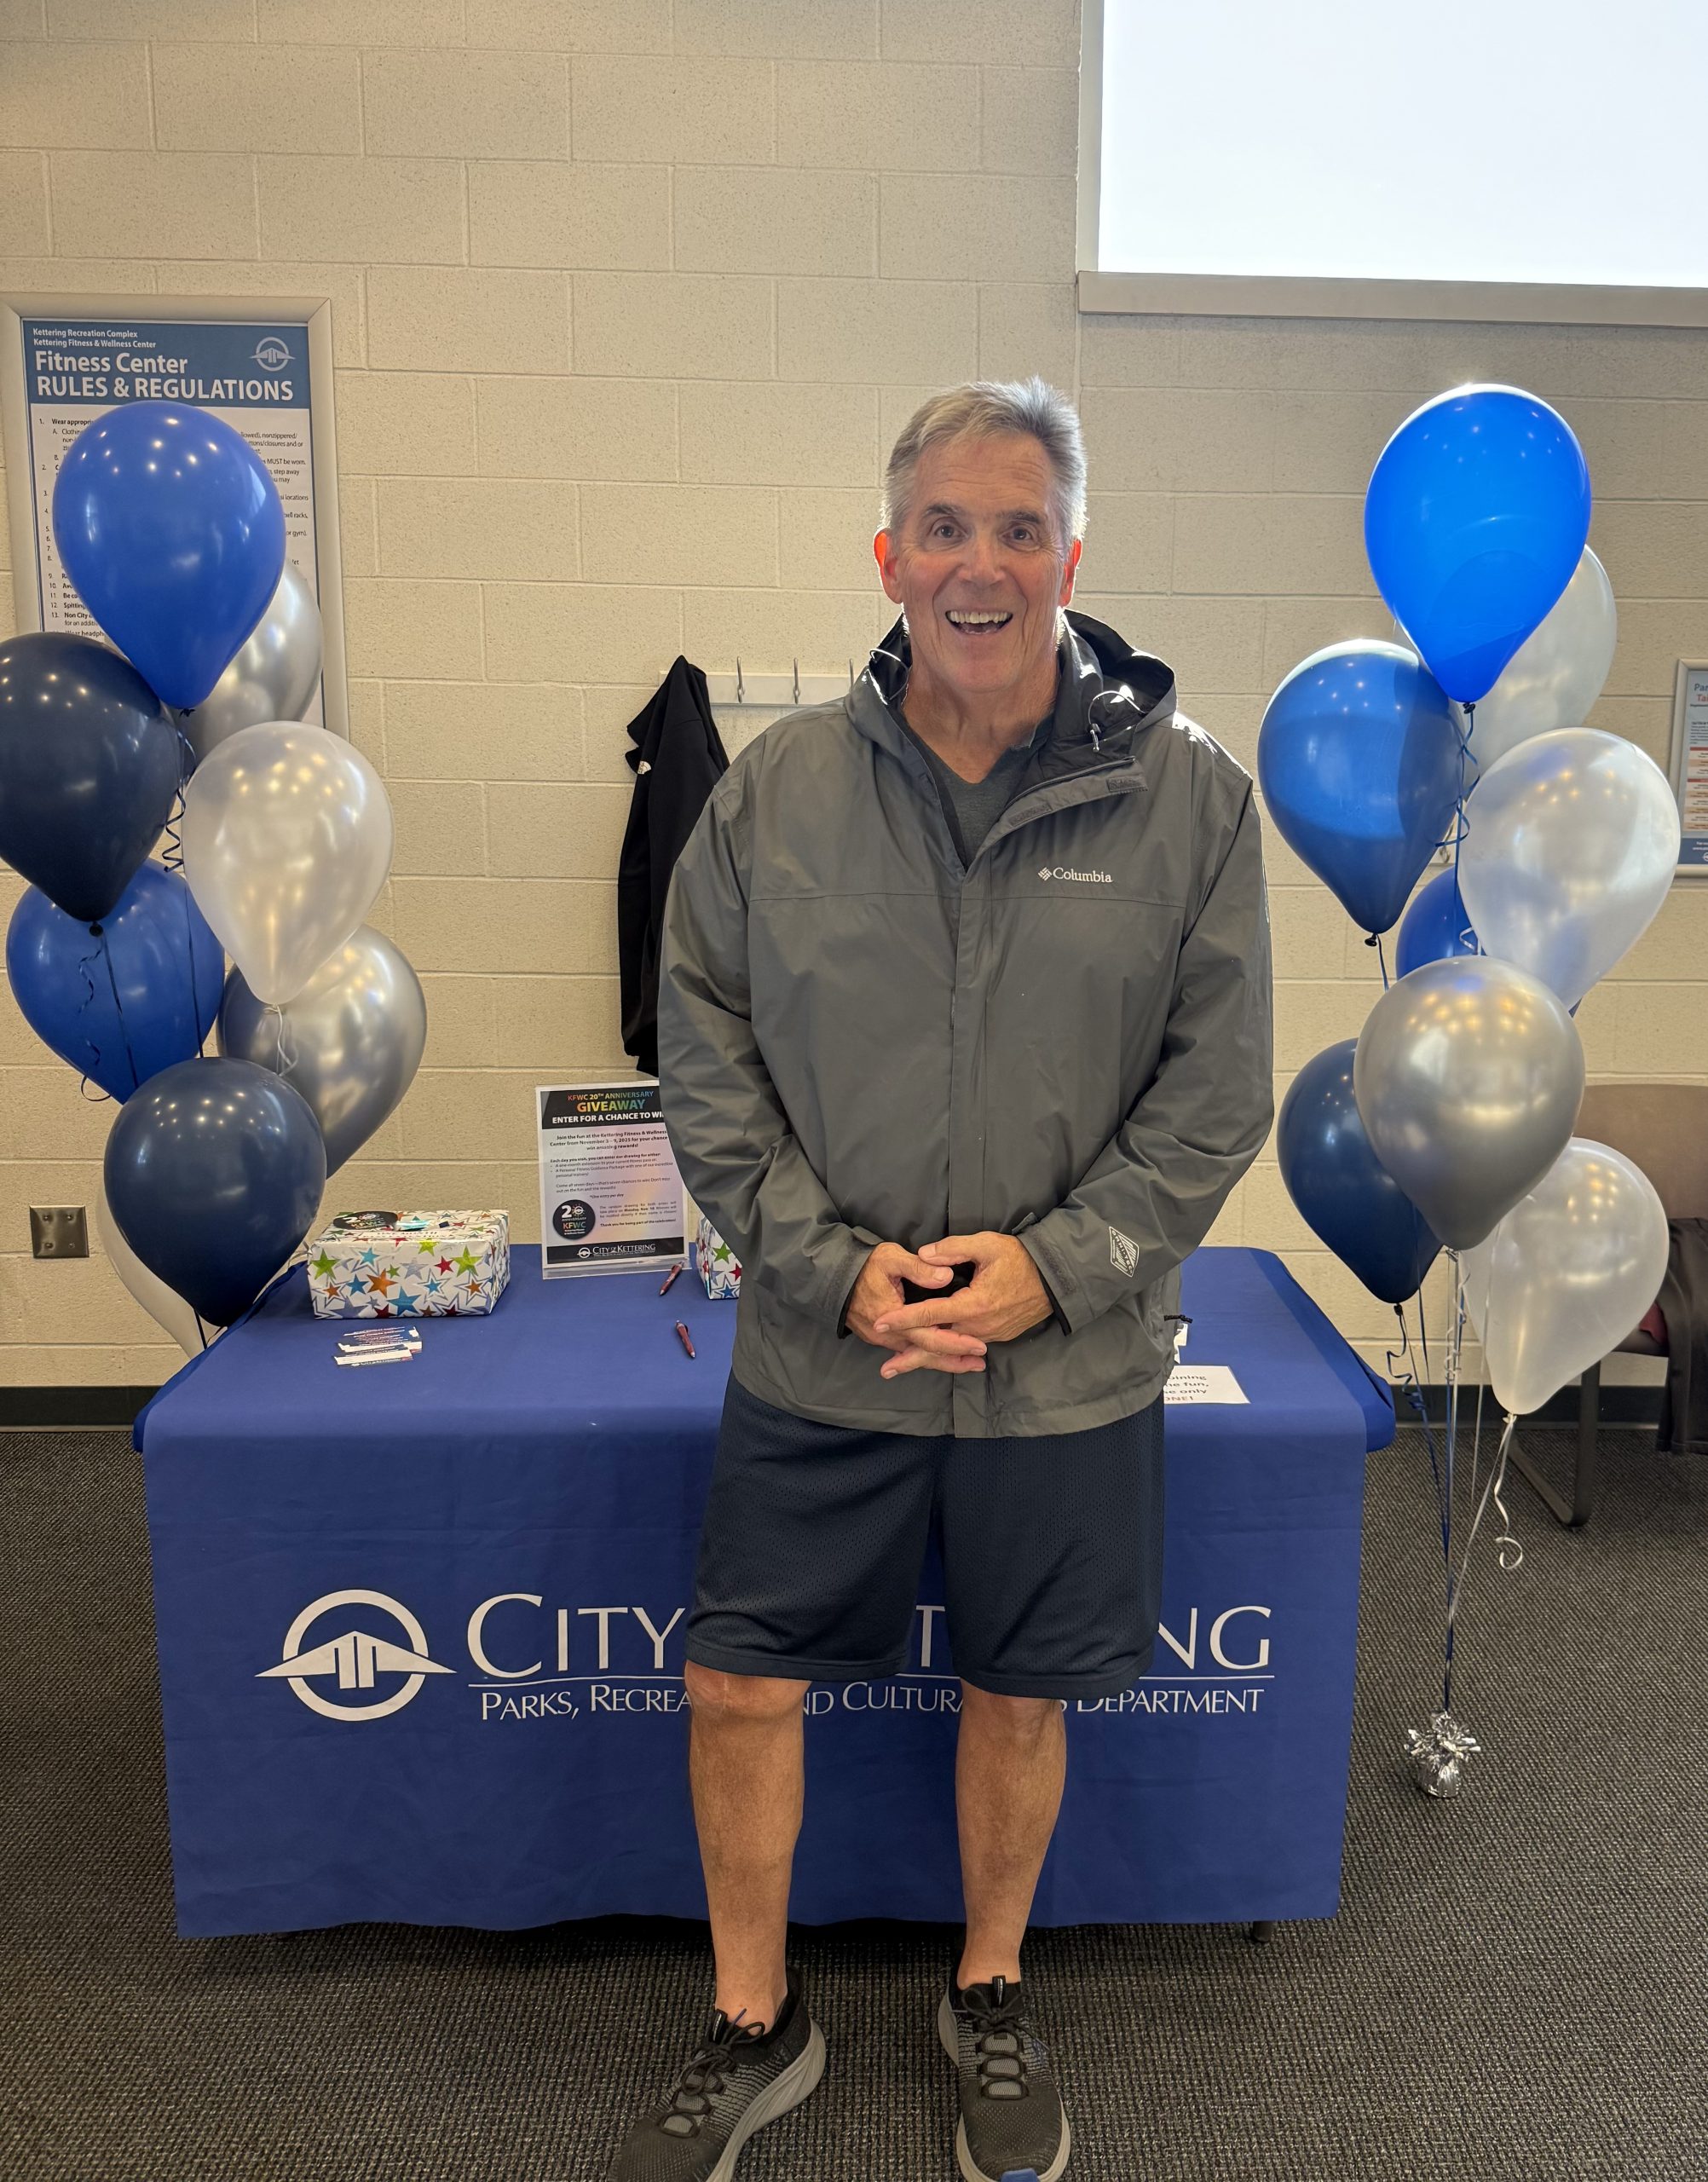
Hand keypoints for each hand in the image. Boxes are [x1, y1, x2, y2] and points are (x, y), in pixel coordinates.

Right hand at [845, 1242, 988, 1377]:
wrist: (832, 1277)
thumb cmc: (863, 1265)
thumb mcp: (891, 1258)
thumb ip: (919, 1268)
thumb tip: (946, 1276)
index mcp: (894, 1317)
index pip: (930, 1336)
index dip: (956, 1342)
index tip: (979, 1344)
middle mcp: (888, 1335)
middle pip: (926, 1353)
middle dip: (955, 1359)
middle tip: (980, 1362)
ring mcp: (882, 1340)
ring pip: (917, 1355)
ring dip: (943, 1361)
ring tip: (968, 1365)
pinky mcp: (880, 1339)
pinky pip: (908, 1351)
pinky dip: (927, 1355)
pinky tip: (943, 1357)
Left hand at [871, 1232, 1052, 1373]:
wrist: (1057, 1278)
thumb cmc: (1021, 1258)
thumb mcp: (987, 1245)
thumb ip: (953, 1248)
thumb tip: (924, 1254)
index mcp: (974, 1304)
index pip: (930, 1314)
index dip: (903, 1320)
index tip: (879, 1324)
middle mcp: (979, 1326)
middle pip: (938, 1344)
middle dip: (910, 1357)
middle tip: (885, 1370)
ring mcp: (990, 1334)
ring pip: (952, 1349)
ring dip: (928, 1357)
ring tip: (903, 1365)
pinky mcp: (998, 1335)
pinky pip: (967, 1347)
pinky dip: (949, 1353)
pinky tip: (935, 1355)